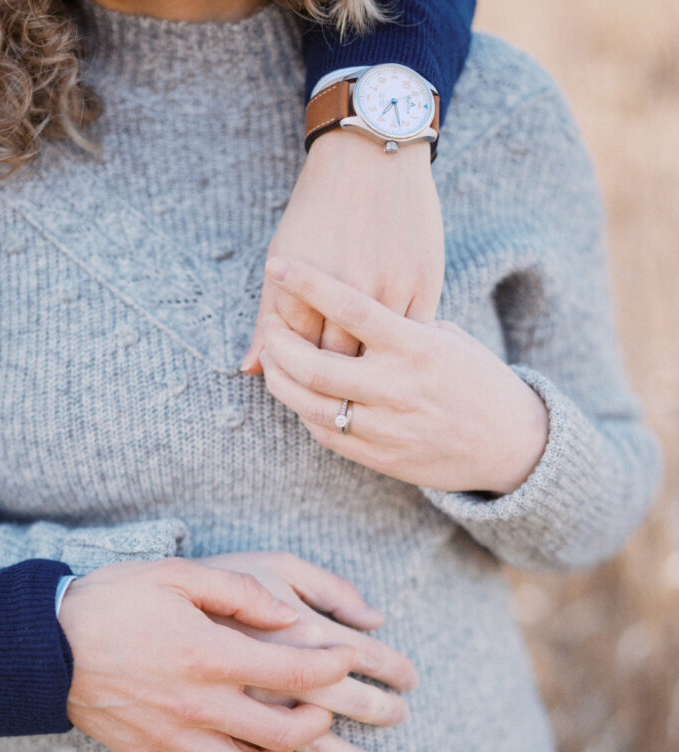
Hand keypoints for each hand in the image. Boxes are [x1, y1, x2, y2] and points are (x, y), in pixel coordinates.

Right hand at [59, 558, 354, 751]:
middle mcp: (200, 705)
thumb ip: (242, 593)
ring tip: (287, 737)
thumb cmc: (114, 600)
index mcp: (211, 655)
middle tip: (325, 703)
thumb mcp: (180, 575)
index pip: (297, 672)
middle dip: (321, 721)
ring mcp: (175, 738)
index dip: (336, 666)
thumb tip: (291, 616)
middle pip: (286, 734)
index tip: (348, 658)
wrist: (43, 645)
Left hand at [241, 130, 442, 370]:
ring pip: (379, 355)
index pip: (299, 357)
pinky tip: (392, 355)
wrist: (372, 154)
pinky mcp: (426, 284)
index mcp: (308, 289)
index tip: (300, 373)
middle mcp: (351, 292)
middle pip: (338, 364)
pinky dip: (400, 350)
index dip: (298, 373)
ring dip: (368, 373)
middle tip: (331, 384)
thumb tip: (249, 370)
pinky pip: (413, 335)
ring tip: (360, 378)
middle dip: (332, 381)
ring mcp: (392, 289)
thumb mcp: (282, 257)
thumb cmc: (317, 208)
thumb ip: (267, 318)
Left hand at [258, 258, 549, 495]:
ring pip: (311, 406)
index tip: (278, 264)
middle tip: (269, 326)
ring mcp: (387, 428)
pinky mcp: (381, 458)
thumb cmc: (476, 379)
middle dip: (279, 343)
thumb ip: (395, 327)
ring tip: (274, 360)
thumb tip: (339, 310)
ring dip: (281, 381)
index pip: (349, 306)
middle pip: (314, 365)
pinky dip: (305, 412)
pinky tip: (300, 394)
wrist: (511, 443)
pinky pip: (327, 435)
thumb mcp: (445, 339)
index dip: (306, 284)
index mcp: (416, 347)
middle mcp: (398, 388)